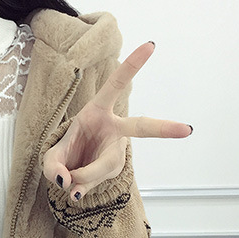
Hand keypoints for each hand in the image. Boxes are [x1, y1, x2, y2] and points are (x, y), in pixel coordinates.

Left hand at [42, 42, 192, 201]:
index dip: (132, 66)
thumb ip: (53, 167)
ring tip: (69, 182)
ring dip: (84, 176)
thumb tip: (69, 183)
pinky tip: (76, 191)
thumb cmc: (64, 154)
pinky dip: (81, 189)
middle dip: (163, 129)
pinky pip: (96, 183)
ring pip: (106, 166)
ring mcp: (115, 152)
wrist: (68, 174)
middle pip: (140, 127)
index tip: (151, 45)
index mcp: (97, 111)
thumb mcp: (51, 156)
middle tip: (187, 130)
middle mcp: (113, 130)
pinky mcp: (112, 172)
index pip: (116, 85)